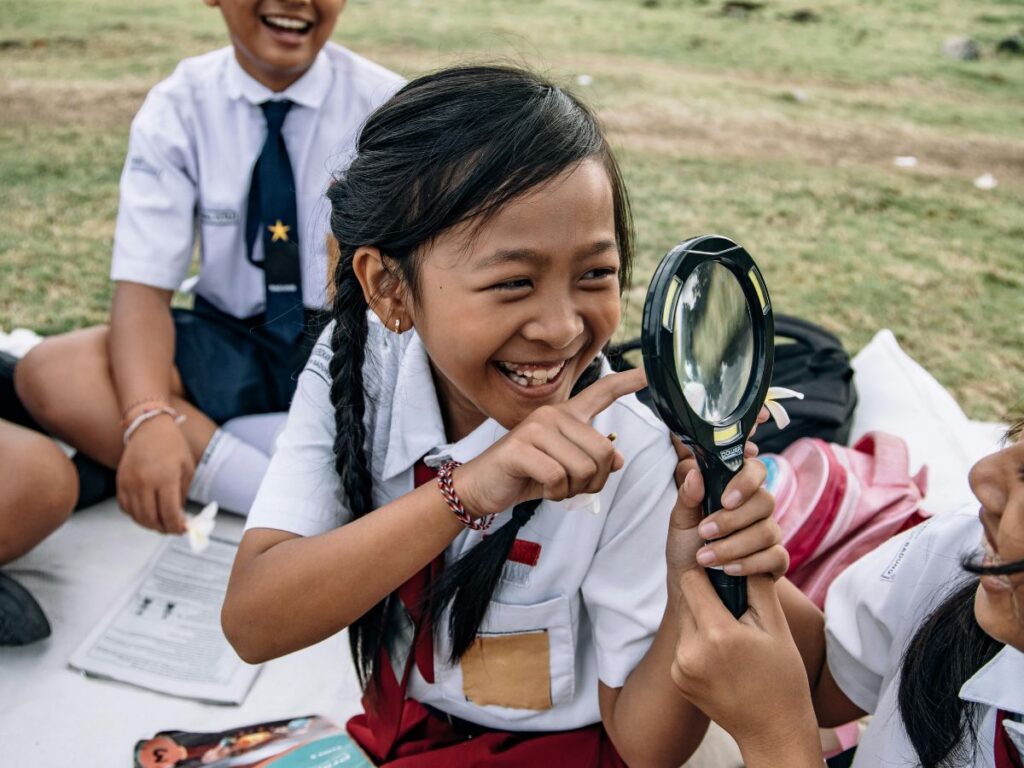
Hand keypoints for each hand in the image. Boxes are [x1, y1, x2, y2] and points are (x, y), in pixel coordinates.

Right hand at [116, 415, 192, 532]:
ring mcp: (129, 482)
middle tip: (172, 529)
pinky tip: (147, 511)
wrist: (149, 427)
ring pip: (136, 516)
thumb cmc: (172, 445)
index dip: (176, 527)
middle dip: (163, 528)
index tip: (183, 529)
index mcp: (165, 477)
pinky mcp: (120, 482)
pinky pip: (125, 507)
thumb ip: (183, 494)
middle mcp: (144, 482)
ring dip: (149, 524)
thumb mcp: (187, 467)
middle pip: (150, 518)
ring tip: (161, 522)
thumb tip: (180, 517)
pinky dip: (135, 514)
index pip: (169, 513)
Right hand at [456, 369, 646, 516]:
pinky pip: (559, 477)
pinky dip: (555, 493)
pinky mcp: (520, 447)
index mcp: (566, 415)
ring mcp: (535, 428)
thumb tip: (618, 459)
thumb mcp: (565, 470)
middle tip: (572, 486)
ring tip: (554, 486)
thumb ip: (592, 461)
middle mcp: (552, 414)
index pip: (601, 393)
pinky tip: (541, 488)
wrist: (481, 485)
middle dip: (594, 481)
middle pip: (603, 451)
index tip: (649, 373)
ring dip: (573, 489)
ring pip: (583, 468)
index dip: (627, 382)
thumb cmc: (525, 475)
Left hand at [666, 445, 785, 584]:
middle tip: (704, 532)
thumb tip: (695, 475)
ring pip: (767, 531)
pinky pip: (775, 557)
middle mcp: (757, 508)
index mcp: (735, 490)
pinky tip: (728, 569)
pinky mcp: (775, 559)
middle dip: (732, 519)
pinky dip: (749, 564)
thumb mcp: (680, 521)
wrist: (690, 582)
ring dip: (733, 545)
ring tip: (705, 557)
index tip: (726, 497)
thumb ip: (687, 497)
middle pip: (764, 500)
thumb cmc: (687, 544)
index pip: (755, 469)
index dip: (747, 477)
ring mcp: (769, 532)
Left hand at [670, 571, 821, 765]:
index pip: (692, 580)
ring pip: (685, 622)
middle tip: (733, 608)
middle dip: (706, 597)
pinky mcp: (677, 678)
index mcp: (717, 633)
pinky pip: (683, 645)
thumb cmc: (782, 677)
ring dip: (702, 620)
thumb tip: (739, 553)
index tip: (723, 574)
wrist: (774, 731)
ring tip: (731, 636)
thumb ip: (756, 586)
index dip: (707, 573)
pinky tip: (723, 658)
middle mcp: (690, 650)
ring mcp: (680, 667)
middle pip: (686, 600)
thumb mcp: (776, 627)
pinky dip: (699, 643)